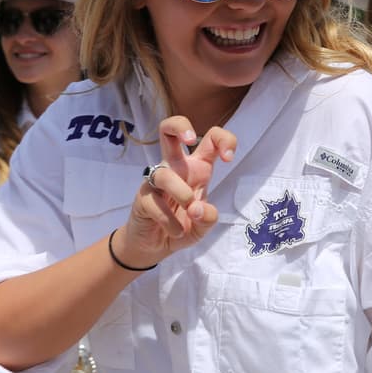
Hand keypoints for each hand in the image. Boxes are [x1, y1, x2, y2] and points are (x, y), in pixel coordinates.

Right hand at [114, 116, 235, 268]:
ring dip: (181, 193)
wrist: (155, 246)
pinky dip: (169, 220)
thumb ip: (208, 218)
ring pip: (164, 174)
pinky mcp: (142, 198)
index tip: (229, 159)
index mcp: (196, 167)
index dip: (223, 140)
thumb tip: (197, 209)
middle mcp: (175, 168)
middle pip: (168, 130)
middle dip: (179, 126)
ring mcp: (155, 181)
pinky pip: (153, 202)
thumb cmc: (182, 226)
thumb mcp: (204, 226)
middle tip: (190, 140)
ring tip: (191, 211)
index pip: (210, 140)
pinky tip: (176, 231)